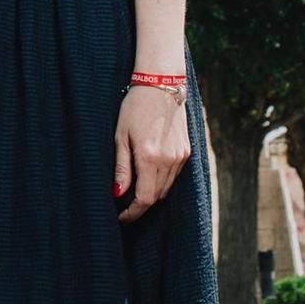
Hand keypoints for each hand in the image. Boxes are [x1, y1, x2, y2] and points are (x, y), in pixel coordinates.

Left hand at [113, 85, 190, 222]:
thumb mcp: (120, 136)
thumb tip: (118, 194)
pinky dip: (161, 182)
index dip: (132, 212)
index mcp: (150, 157)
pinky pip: (174, 177)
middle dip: (140, 205)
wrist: (161, 86)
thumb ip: (121, 167)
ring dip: (151, 194)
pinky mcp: (186, 153)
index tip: (121, 216)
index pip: (144, 198)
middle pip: (156, 197)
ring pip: (166, 189)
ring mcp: (181, 157)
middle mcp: (169, 160)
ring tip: (134, 191)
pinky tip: (148, 175)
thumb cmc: (134, 109)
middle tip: (123, 205)